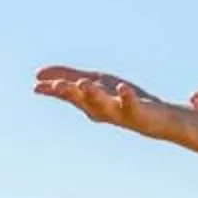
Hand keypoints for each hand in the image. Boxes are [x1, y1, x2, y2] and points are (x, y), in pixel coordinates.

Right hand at [33, 65, 173, 134]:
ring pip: (103, 103)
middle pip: (83, 100)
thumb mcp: (96, 85)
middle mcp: (102, 108)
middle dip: (71, 92)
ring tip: (83, 83)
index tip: (36, 86)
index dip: (53, 90)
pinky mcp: (139, 111)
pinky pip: (131, 104)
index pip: (68, 94)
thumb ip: (70, 79)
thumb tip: (38, 76)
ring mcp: (119, 111)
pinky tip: (123, 88)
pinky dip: (126, 97)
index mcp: (90, 102)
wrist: (161, 121)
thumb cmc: (124, 101)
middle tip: (57, 85)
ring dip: (93, 94)